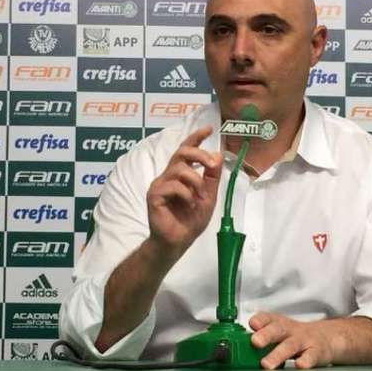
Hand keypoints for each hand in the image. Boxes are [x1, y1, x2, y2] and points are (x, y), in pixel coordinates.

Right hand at [146, 126, 222, 257]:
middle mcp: (168, 176)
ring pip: (179, 169)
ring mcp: (159, 184)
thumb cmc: (190, 220)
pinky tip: (189, 205)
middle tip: (211, 163)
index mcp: (180, 174)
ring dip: (195, 181)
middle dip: (199, 154)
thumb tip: (218, 155)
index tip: (209, 129)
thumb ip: (212, 177)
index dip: (196, 138)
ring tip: (199, 196)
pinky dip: (186, 194)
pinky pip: (173, 186)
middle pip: (181, 153)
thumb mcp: (208, 196)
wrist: (178, 241)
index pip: (186, 150)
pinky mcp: (154, 195)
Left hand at [250, 312, 336, 369]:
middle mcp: (290, 330)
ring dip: (278, 354)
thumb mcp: (279, 332)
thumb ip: (260, 339)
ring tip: (266, 364)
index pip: (268, 318)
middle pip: (277, 330)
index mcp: (278, 324)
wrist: (327, 338)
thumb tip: (236, 350)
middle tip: (255, 342)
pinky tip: (299, 366)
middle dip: (265, 335)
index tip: (252, 324)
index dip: (260, 320)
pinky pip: (311, 356)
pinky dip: (305, 361)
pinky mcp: (316, 352)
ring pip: (290, 346)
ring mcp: (303, 341)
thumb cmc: (296, 336)